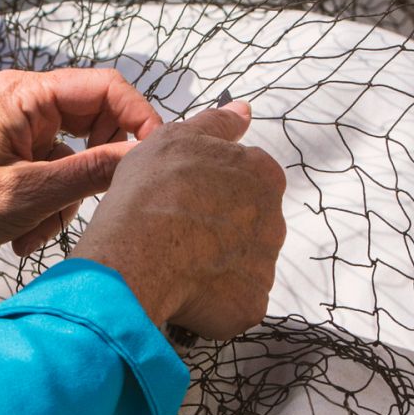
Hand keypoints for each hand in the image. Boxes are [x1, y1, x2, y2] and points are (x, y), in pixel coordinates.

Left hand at [0, 69, 160, 309]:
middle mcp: (23, 100)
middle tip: (91, 207)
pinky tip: (21, 236)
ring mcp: (16, 126)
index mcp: (25, 94)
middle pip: (94, 124)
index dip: (139, 119)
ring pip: (73, 157)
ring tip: (33, 233)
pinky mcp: (9, 153)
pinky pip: (50, 173)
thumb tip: (141, 155)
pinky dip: (45, 206)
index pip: (106, 88)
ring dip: (64, 200)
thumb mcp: (25, 194)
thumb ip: (89, 172)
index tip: (154, 159)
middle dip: (93, 173)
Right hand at [73, 102, 286, 339]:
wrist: (137, 254)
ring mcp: (266, 265)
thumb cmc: (153, 191)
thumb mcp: (177, 138)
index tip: (186, 199)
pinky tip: (185, 291)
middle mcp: (275, 219)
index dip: (213, 190)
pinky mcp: (253, 304)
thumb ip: (218, 124)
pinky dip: (214, 301)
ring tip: (178, 263)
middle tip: (179, 231)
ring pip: (243, 265)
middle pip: (250, 224)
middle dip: (220, 229)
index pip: (249, 181)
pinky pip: (235, 302)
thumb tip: (244, 110)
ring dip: (217, 266)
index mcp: (263, 174)